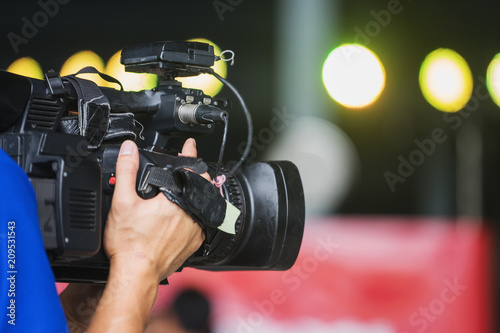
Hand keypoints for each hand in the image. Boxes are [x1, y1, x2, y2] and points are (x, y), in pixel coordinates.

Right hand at [85, 139, 205, 332]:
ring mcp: (195, 231)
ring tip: (185, 187)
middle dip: (195, 174)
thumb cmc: (130, 245)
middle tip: (187, 166)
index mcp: (177, 201)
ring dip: (196, 194)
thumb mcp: (122, 202)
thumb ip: (126, 171)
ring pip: (202, 204)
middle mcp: (191, 215)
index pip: (189, 169)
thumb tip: (129, 149)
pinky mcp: (194, 244)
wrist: (136, 274)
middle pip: (201, 186)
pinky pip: (201, 223)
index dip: (189, 153)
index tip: (190, 145)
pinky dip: (195, 213)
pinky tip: (184, 213)